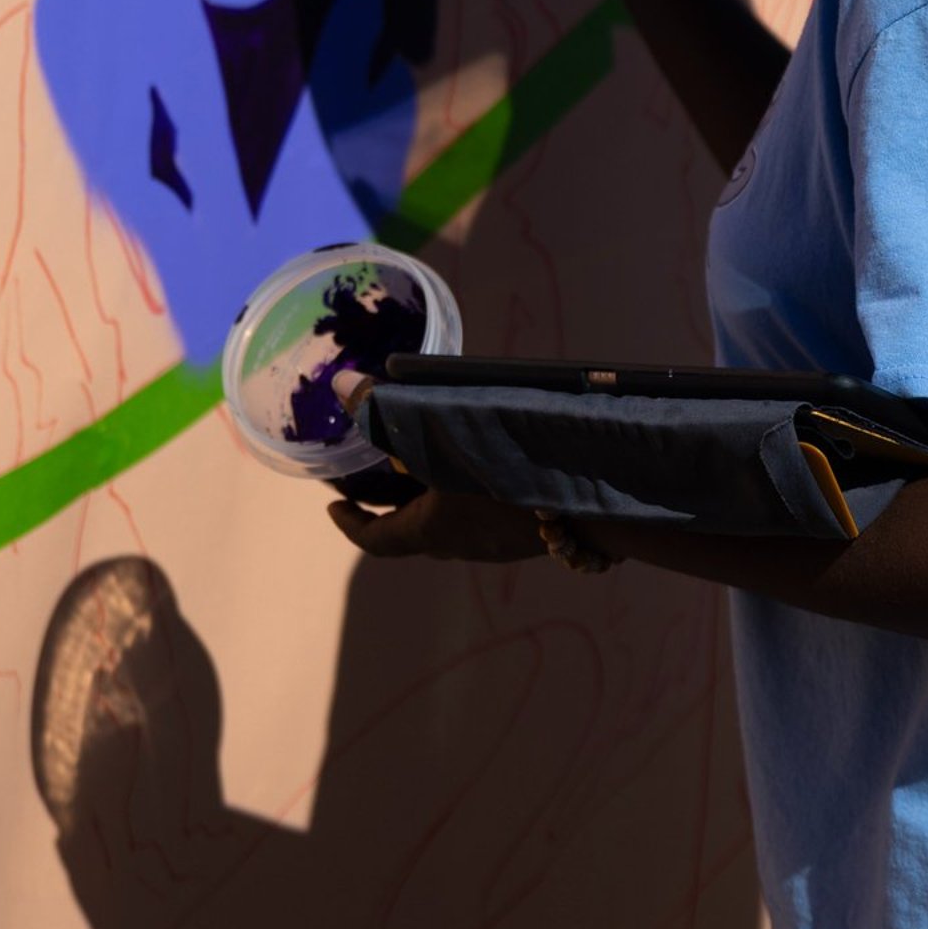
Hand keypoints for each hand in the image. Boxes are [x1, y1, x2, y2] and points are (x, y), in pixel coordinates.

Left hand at [326, 370, 545, 562]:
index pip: (378, 539)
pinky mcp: (526, 529)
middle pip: (412, 528)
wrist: (593, 499)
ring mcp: (497, 541)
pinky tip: (477, 458)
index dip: (351, 523)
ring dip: (428, 495)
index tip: (334, 506)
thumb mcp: (439, 433)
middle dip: (388, 501)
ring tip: (423, 454)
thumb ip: (387, 411)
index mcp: (432, 530)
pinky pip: (479, 513)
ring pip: (448, 520)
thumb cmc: (508, 469)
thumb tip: (340, 385)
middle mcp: (461, 543)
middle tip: (373, 469)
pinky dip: (461, 491)